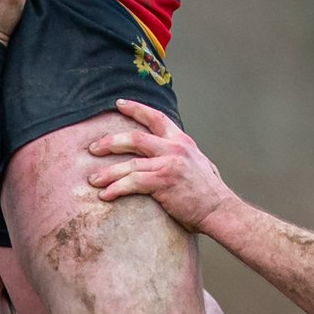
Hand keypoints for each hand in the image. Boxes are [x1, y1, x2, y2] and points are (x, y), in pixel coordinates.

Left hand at [85, 99, 238, 231]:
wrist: (220, 209)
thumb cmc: (208, 193)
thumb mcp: (198, 163)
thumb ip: (180, 156)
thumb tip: (167, 155)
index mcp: (182, 141)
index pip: (156, 117)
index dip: (136, 108)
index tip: (119, 104)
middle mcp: (175, 148)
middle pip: (135, 138)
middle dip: (110, 141)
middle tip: (93, 147)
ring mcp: (169, 164)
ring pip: (129, 163)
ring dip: (108, 172)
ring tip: (93, 179)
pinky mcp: (164, 182)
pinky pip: (133, 182)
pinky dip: (116, 188)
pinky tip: (106, 195)